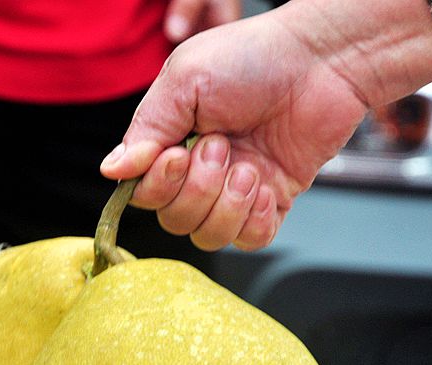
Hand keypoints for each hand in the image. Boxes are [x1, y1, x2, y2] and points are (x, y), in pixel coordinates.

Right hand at [101, 0, 431, 250]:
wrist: (319, 61)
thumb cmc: (252, 58)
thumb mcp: (185, 81)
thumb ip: (147, 129)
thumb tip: (111, 171)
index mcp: (173, 142)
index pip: (145, 193)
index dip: (158, 186)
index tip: (178, 154)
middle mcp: (201, 171)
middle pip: (174, 220)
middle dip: (197, 190)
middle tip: (222, 146)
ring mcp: (236, 190)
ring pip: (209, 237)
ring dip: (227, 205)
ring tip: (249, 166)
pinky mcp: (273, 201)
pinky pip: (250, 240)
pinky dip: (254, 220)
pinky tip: (265, 186)